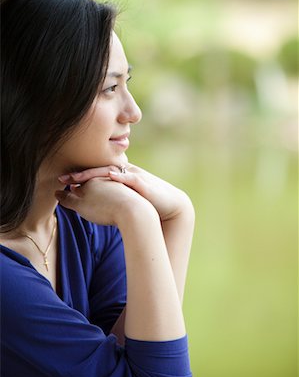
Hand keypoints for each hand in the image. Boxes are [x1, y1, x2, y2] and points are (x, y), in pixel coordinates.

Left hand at [58, 164, 193, 221]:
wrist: (173, 207)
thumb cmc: (150, 205)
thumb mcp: (128, 200)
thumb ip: (114, 199)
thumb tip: (97, 205)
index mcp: (123, 176)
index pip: (99, 172)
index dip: (82, 175)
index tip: (64, 179)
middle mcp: (128, 173)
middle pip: (101, 169)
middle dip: (81, 173)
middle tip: (63, 177)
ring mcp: (136, 177)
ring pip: (112, 171)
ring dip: (94, 173)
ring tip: (78, 177)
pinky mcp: (145, 185)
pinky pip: (131, 178)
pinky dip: (120, 176)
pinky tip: (109, 176)